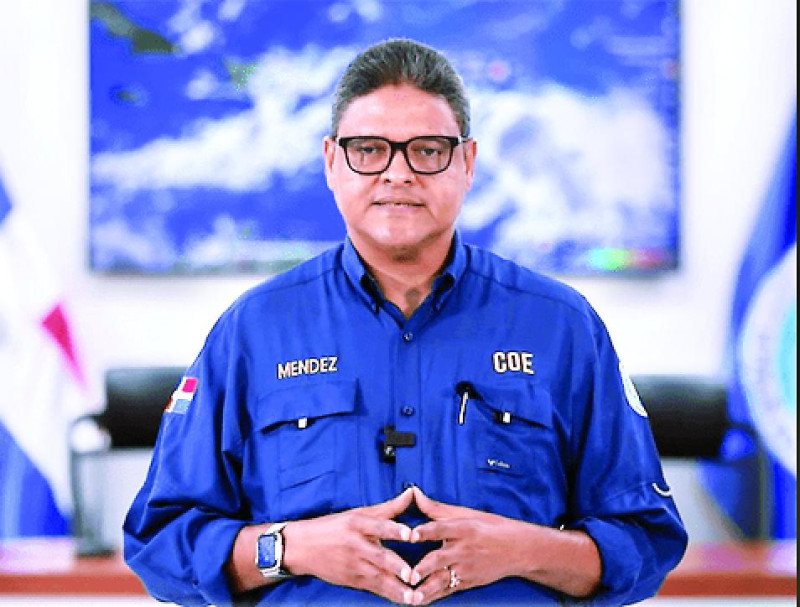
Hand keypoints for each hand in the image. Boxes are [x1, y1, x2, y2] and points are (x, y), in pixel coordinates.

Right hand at [282, 487, 418, 603]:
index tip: (410, 534)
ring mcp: (353, 565)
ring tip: (413, 597)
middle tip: (411, 574)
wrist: (303, 548)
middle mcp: (355, 545)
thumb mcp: (358, 513)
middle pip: (378, 555)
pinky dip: (389, 595)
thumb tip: (413, 493)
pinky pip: (374, 588)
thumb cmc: (335, 527)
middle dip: (395, 566)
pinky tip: (404, 599)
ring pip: (377, 577)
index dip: (394, 529)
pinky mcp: (352, 580)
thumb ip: (389, 507)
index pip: (378, 525)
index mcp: (357, 523)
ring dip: (396, 588)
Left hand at [406, 487, 522, 604]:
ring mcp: (466, 568)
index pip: (441, 528)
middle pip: (440, 558)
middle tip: (408, 575)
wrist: (519, 550)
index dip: (426, 531)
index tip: (411, 534)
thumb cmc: (490, 527)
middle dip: (424, 568)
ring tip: (412, 597)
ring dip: (426, 589)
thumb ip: (436, 508)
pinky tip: (419, 601)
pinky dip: (433, 596)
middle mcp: (463, 549)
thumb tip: (413, 492)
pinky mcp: (468, 582)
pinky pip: (448, 590)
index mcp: (463, 528)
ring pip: (442, 580)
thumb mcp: (467, 514)